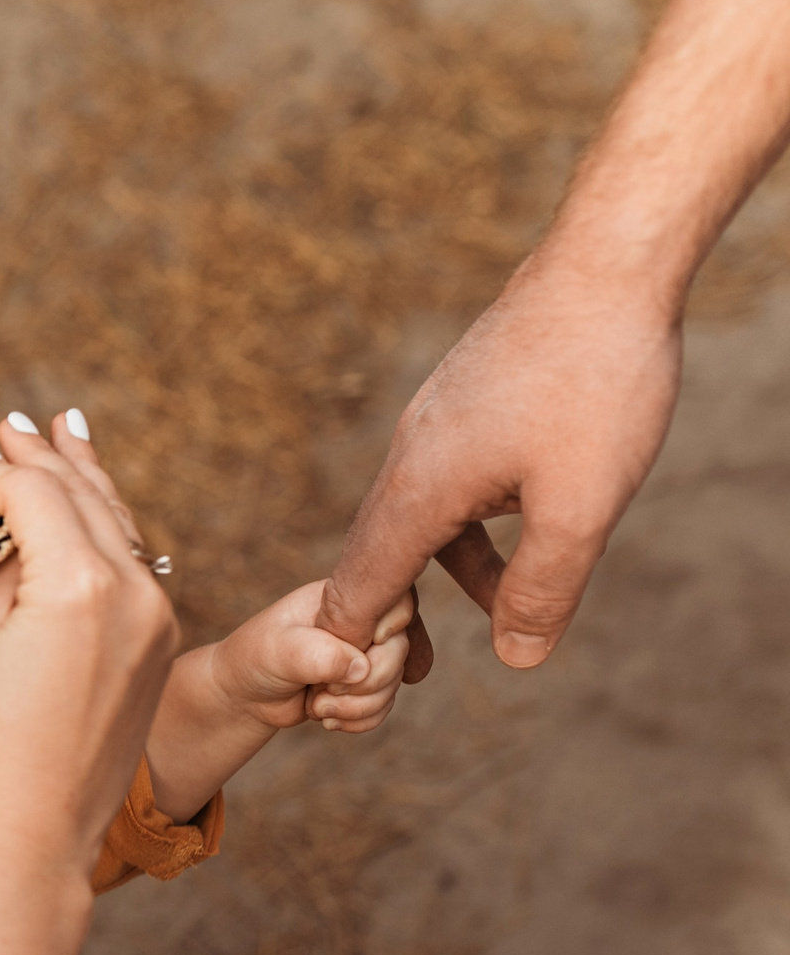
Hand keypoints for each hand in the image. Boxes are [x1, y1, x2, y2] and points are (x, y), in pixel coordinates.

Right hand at [0, 413, 178, 879]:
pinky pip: (133, 566)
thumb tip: (9, 518)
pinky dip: (106, 529)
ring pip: (119, 526)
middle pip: (86, 499)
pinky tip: (91, 506)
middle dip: (47, 459)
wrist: (34, 834)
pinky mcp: (160, 644)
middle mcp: (134, 592)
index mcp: (80, 586)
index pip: (37, 496)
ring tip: (67, 434)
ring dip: (87, 481)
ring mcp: (157, 619)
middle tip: (17, 422)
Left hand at [212, 580, 412, 733]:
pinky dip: (360, 720)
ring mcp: (365, 655)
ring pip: (393, 684)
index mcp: (344, 597)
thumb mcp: (280, 650)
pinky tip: (327, 719)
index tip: (362, 648)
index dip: (389, 629)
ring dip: (358, 707)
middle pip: (399, 650)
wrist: (244, 694)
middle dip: (367, 683)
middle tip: (324, 694)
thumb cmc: (256, 659)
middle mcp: (361, 623)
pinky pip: (385, 706)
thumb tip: (361, 668)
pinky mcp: (364, 685)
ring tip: (317, 707)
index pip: (395, 601)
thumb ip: (320, 654)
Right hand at [318, 254, 681, 673]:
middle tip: (403, 671)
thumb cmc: (597, 382)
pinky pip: (447, 482)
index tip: (349, 688)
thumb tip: (520, 659)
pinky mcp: (463, 404)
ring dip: (445, 571)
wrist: (605, 265)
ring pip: (420, 517)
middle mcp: (408, 457)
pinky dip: (470, 525)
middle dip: (389, 616)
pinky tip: (521, 529)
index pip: (360, 584)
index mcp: (419, 490)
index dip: (350, 642)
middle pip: (377, 554)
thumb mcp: (583, 506)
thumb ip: (547, 588)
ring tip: (497, 610)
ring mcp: (433, 425)